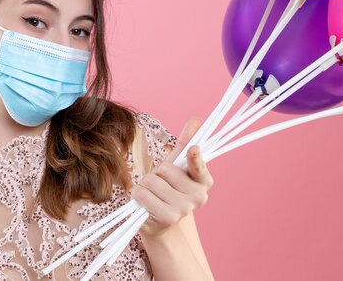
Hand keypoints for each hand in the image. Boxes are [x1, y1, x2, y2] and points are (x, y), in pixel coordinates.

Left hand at [130, 118, 213, 238]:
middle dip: (155, 173)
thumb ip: (184, 144)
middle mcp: (199, 196)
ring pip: (152, 182)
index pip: (199, 165)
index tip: (193, 149)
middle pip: (165, 169)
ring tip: (152, 194)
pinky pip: (143, 195)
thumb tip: (195, 121)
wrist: (161, 221)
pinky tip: (146, 203)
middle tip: (159, 184)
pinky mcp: (168, 218)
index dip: (195, 157)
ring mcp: (184, 209)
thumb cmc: (167, 188)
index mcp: (204, 180)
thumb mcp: (174, 165)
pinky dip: (138, 195)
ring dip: (145, 185)